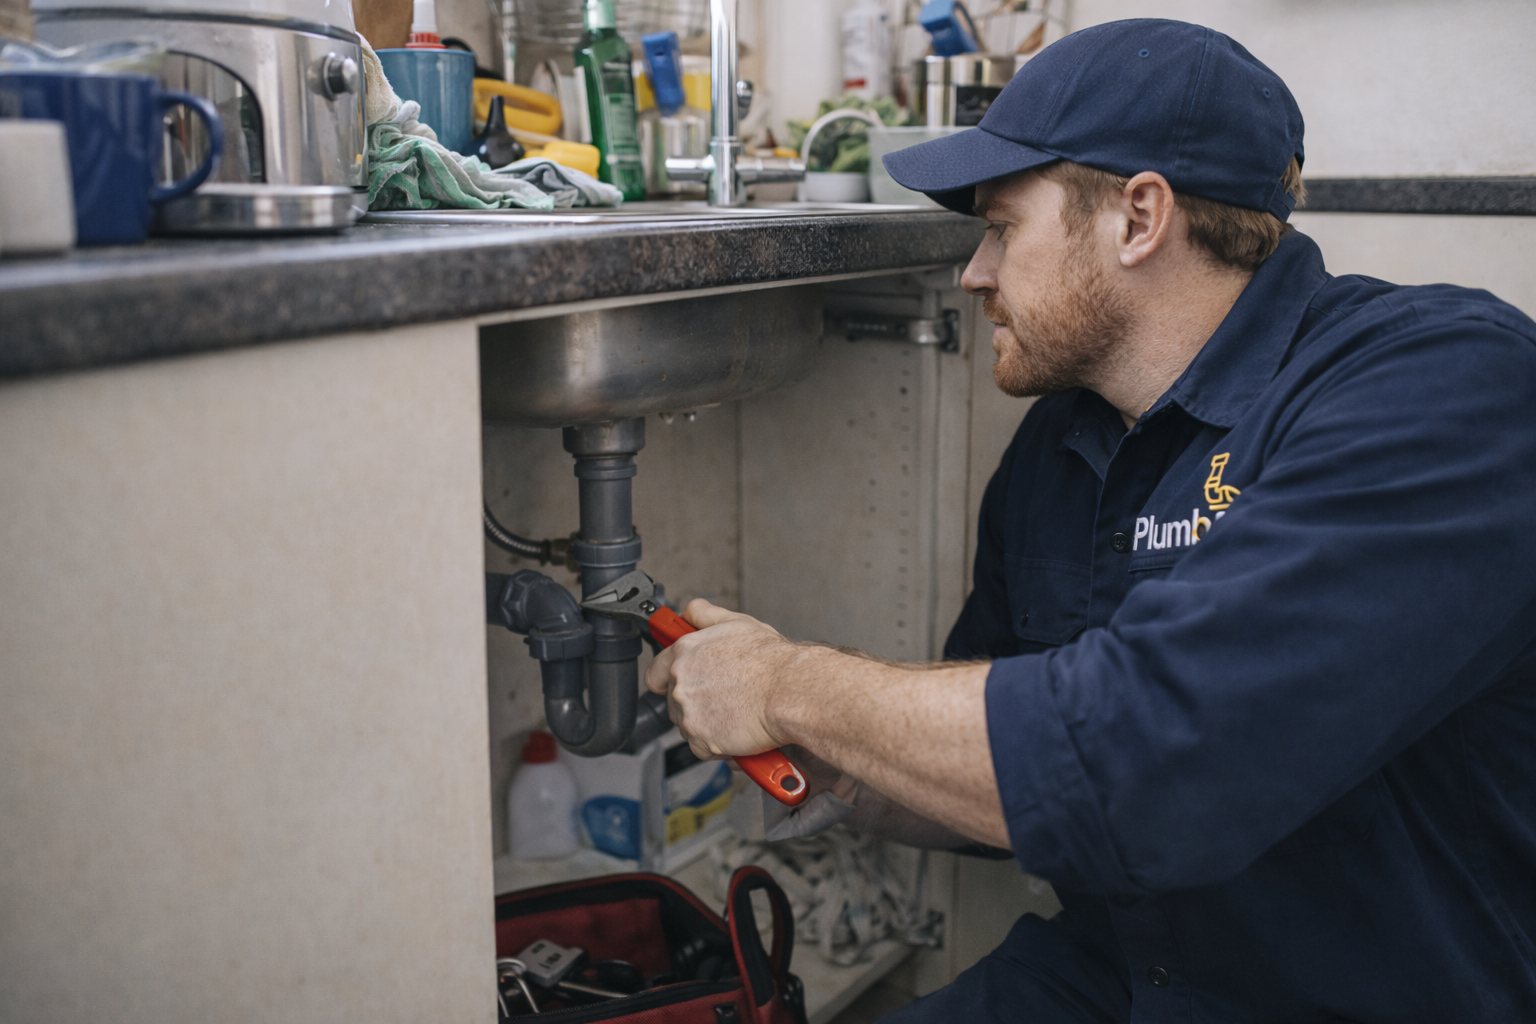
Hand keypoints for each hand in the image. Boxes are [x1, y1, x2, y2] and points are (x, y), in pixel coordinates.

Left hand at [644, 598, 797, 760]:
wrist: (791, 692)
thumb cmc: (771, 661)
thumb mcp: (736, 623)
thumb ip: (704, 615)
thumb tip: (690, 612)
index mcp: (683, 653)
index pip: (654, 671)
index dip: (665, 678)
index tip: (674, 682)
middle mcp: (680, 683)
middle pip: (674, 701)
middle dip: (695, 702)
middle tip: (724, 697)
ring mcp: (689, 714)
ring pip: (688, 725)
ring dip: (707, 724)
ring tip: (735, 712)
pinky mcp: (701, 741)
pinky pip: (703, 748)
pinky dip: (718, 744)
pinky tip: (737, 730)